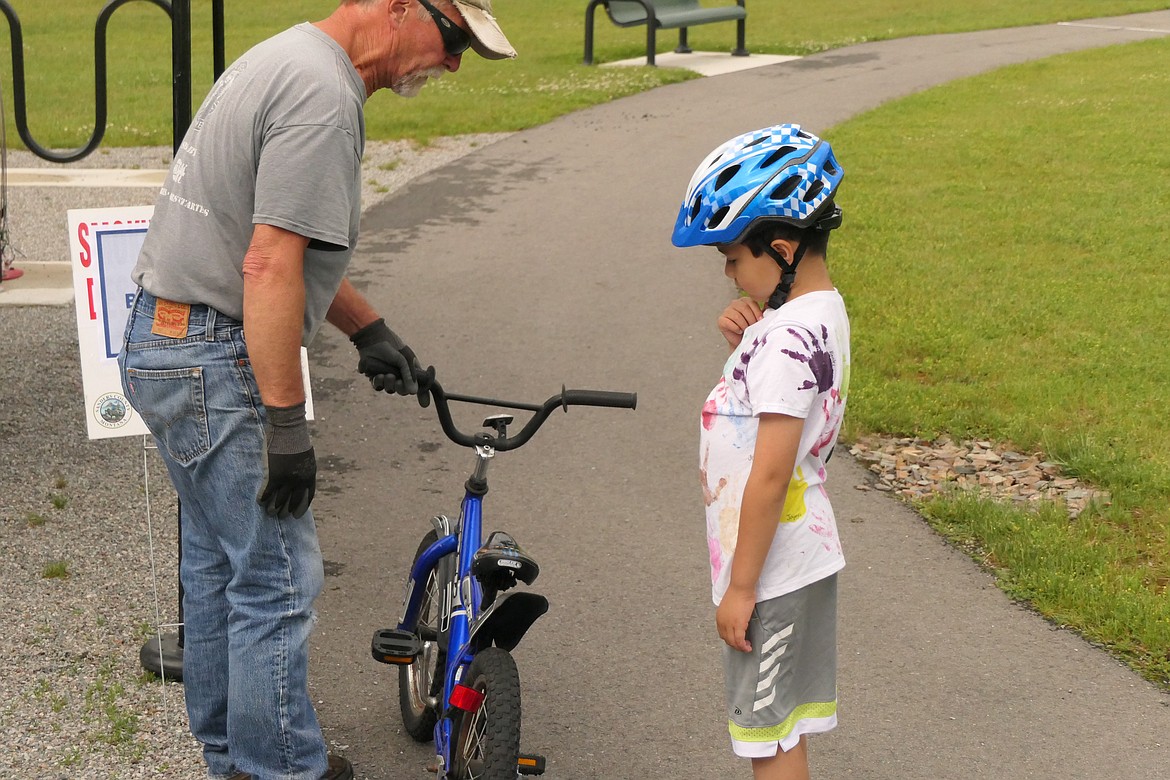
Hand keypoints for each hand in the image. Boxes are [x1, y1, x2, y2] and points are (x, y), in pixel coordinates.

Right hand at [257, 403, 315, 518]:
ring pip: (279, 501)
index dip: (301, 507)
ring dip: (274, 509)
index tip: (297, 515)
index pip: (308, 497)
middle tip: (282, 516)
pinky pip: (267, 493)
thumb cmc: (296, 439)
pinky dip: (263, 499)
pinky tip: (259, 502)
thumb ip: (302, 467)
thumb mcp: (305, 455)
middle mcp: (300, 480)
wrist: (289, 430)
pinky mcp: (274, 476)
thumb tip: (297, 475)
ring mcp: (287, 479)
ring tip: (270, 513)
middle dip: (287, 510)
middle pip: (294, 501)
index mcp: (309, 475)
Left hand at [350, 318, 420, 394]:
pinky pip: (378, 386)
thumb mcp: (404, 359)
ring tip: (385, 375)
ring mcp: (387, 375)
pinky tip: (378, 375)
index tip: (423, 402)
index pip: (417, 385)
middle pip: (403, 390)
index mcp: (410, 369)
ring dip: (388, 384)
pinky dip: (378, 383)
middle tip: (398, 381)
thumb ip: (409, 376)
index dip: (421, 394)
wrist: (372, 338)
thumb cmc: (391, 345)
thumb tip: (413, 392)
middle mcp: (399, 374)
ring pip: (390, 389)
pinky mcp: (374, 376)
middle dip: (401, 388)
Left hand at [716, 584, 755, 652]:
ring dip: (740, 647)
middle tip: (743, 646)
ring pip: (733, 642)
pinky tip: (748, 646)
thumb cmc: (738, 593)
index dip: (730, 640)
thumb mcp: (729, 606)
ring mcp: (729, 624)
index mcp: (719, 617)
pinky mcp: (738, 624)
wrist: (741, 587)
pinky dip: (744, 646)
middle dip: (735, 645)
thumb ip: (730, 615)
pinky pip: (740, 640)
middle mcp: (722, 622)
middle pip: (727, 640)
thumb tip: (736, 620)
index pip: (722, 634)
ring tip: (747, 647)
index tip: (737, 641)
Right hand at [717, 297, 762, 348]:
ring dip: (743, 325)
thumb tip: (768, 304)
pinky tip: (739, 331)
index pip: (751, 302)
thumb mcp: (758, 319)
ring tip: (746, 330)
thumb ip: (763, 311)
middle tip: (752, 327)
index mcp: (744, 301)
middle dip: (750, 320)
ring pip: (737, 316)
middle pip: (744, 308)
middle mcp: (734, 303)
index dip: (756, 312)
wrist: (742, 342)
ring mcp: (726, 311)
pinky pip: (729, 323)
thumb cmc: (751, 330)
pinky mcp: (721, 320)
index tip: (760, 321)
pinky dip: (736, 328)